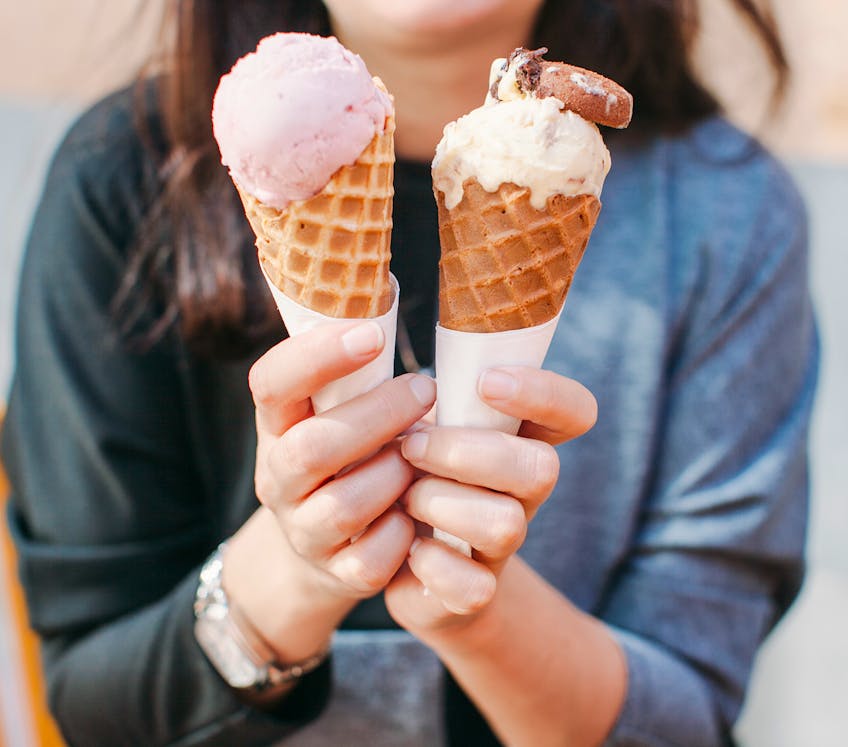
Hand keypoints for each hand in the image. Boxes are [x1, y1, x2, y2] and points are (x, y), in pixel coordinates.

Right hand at [224, 321, 435, 665]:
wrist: (324, 548)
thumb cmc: (347, 453)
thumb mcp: (332, 408)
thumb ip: (349, 366)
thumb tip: (380, 280)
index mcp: (278, 425)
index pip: (272, 384)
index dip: (316, 357)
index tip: (372, 334)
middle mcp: (280, 478)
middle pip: (312, 448)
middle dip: (378, 416)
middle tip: (426, 390)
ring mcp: (305, 530)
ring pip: (344, 505)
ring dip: (395, 474)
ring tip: (423, 455)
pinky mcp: (340, 573)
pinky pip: (373, 558)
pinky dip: (404, 534)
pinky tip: (418, 510)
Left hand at [384, 366, 596, 635]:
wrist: (387, 556)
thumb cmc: (402, 470)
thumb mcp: (412, 418)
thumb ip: (415, 384)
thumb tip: (367, 327)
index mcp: (516, 436)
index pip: (573, 411)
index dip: (546, 394)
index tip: (487, 382)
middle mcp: (522, 489)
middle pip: (542, 468)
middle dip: (467, 452)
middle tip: (411, 447)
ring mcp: (503, 543)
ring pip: (507, 524)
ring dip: (440, 503)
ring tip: (403, 495)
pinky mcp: (475, 591)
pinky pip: (472, 585)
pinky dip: (429, 564)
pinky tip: (406, 548)